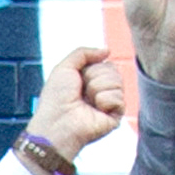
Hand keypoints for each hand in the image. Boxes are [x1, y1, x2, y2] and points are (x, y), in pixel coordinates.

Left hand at [23, 46, 125, 166]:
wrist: (56, 124)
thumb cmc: (55, 99)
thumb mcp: (63, 68)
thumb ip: (83, 53)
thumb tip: (107, 50)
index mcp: (89, 81)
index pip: (105, 63)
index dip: (91, 69)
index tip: (77, 80)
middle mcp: (101, 91)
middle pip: (113, 70)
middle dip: (95, 77)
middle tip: (81, 92)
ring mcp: (109, 103)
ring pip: (118, 81)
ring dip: (98, 89)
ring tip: (86, 102)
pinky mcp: (115, 115)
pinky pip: (119, 97)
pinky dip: (104, 101)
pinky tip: (95, 111)